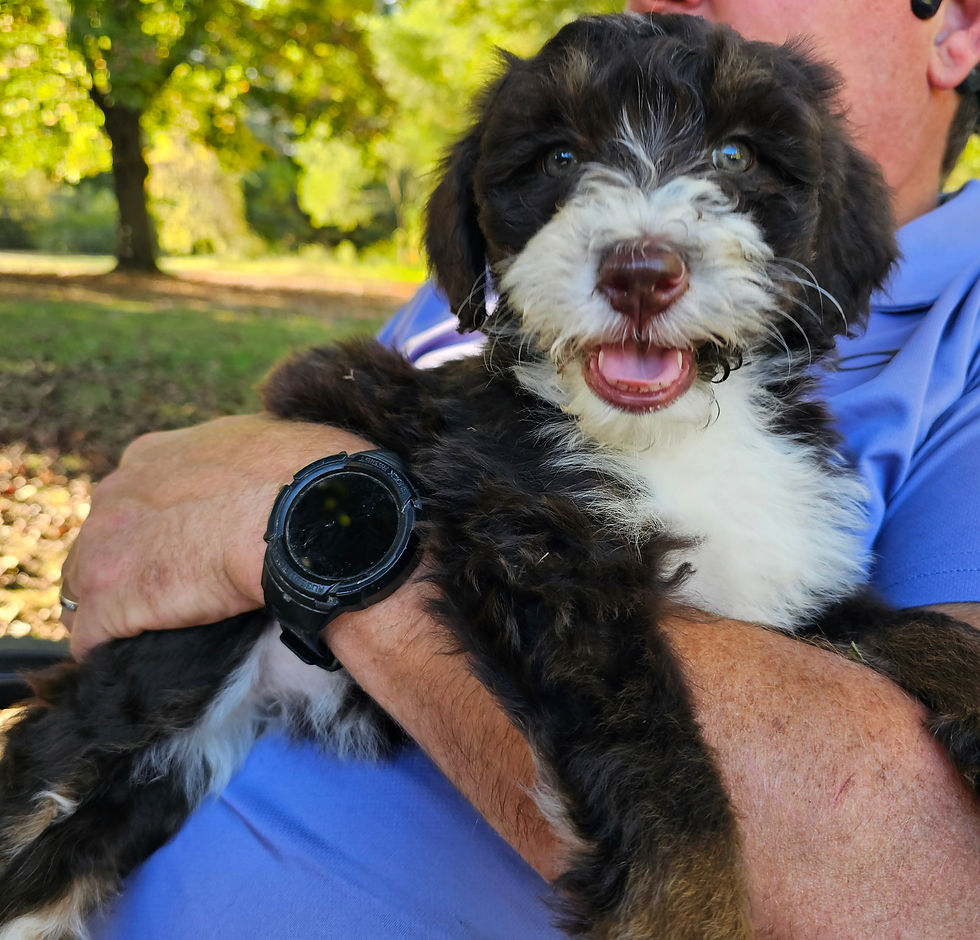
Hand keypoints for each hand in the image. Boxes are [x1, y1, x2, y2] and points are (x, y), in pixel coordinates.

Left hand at [62, 414, 370, 658]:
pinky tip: (143, 658)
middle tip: (168, 596)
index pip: (130, 502)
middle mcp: (118, 493)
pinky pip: (92, 636)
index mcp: (152, 457)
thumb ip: (237, 459)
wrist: (297, 515)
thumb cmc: (300, 478)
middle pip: (100, 542)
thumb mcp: (261, 444)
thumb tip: (263, 473)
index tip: (179, 551)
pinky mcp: (111, 596)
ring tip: (154, 633)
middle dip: (127, 569)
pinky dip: (113, 650)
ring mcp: (106, 544)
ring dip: (116, 612)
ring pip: (87, 589)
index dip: (152, 532)